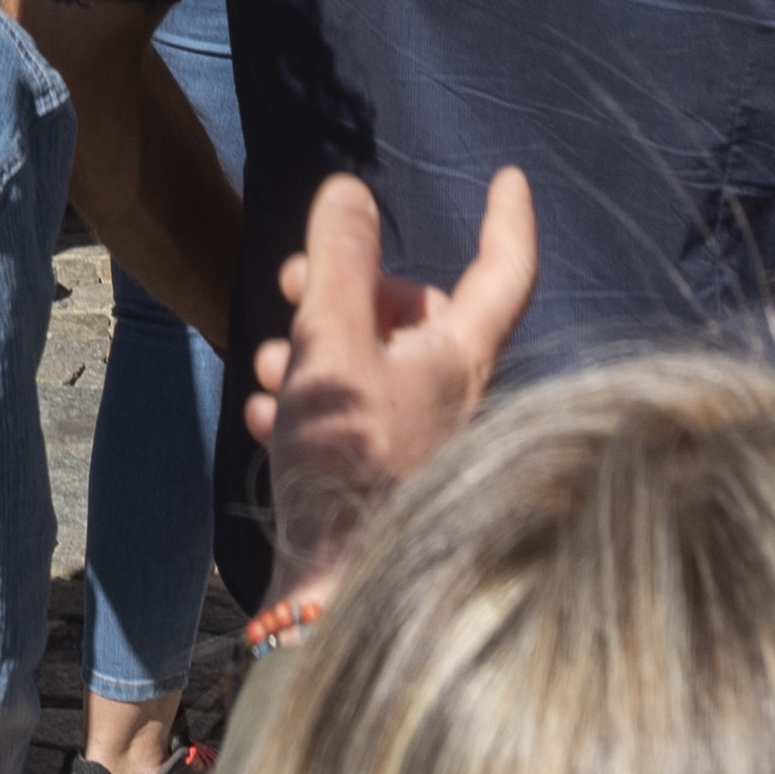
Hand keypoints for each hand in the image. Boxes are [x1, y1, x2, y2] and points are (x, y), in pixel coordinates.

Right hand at [248, 166, 537, 615]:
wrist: (333, 595)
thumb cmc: (347, 465)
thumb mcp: (332, 342)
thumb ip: (337, 261)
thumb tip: (350, 190)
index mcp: (463, 358)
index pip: (504, 269)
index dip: (506, 219)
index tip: (507, 177)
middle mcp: (456, 399)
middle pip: (414, 314)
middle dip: (346, 289)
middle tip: (290, 285)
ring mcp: (421, 444)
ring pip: (372, 365)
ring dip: (313, 350)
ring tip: (267, 367)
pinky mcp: (383, 483)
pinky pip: (350, 421)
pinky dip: (310, 407)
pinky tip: (267, 420)